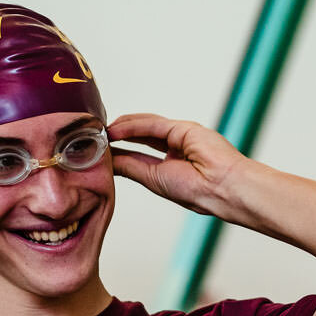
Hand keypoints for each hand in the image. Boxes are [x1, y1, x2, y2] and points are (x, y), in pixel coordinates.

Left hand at [106, 113, 251, 217]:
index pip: (138, 153)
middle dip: (117, 135)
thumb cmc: (197, 192)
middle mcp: (176, 148)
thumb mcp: (154, 179)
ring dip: (121, 128)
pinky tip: (115, 129)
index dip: (118, 150)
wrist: (222, 189)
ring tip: (100, 131)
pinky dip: (132, 125)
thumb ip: (131, 167)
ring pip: (144, 127)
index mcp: (172, 165)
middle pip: (139, 136)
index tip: (97, 150)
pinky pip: (152, 124)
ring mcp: (180, 136)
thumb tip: (107, 162)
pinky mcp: (183, 128)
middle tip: (93, 135)